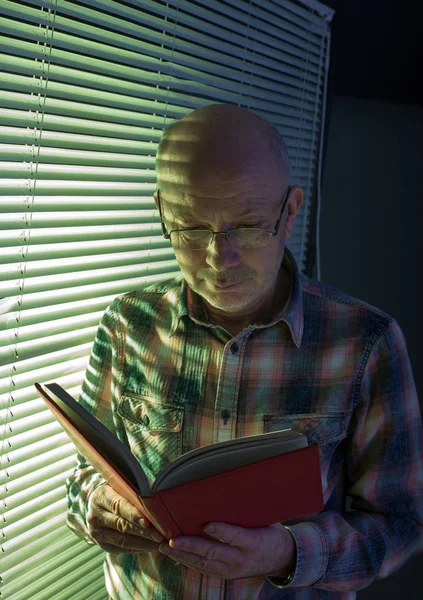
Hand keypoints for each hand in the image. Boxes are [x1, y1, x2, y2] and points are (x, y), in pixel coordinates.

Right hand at [86, 483, 163, 553]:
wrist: (99, 503)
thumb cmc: (116, 491)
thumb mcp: (120, 485)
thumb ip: (133, 491)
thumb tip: (155, 500)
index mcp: (100, 497)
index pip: (118, 506)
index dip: (133, 514)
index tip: (147, 522)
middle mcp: (95, 516)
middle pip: (121, 525)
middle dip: (143, 532)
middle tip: (160, 535)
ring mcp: (97, 532)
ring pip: (122, 540)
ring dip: (143, 543)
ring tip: (160, 543)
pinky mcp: (102, 544)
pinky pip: (122, 549)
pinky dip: (139, 549)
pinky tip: (152, 546)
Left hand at [158, 522, 295, 578]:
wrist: (281, 558)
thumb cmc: (269, 531)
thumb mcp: (263, 520)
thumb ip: (245, 512)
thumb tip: (226, 490)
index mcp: (253, 542)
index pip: (234, 537)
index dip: (220, 531)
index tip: (205, 525)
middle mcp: (241, 559)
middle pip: (214, 553)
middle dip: (191, 547)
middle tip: (173, 541)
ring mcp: (233, 570)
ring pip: (204, 564)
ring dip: (183, 556)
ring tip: (165, 547)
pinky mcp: (226, 575)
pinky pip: (204, 569)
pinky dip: (188, 562)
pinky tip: (175, 555)